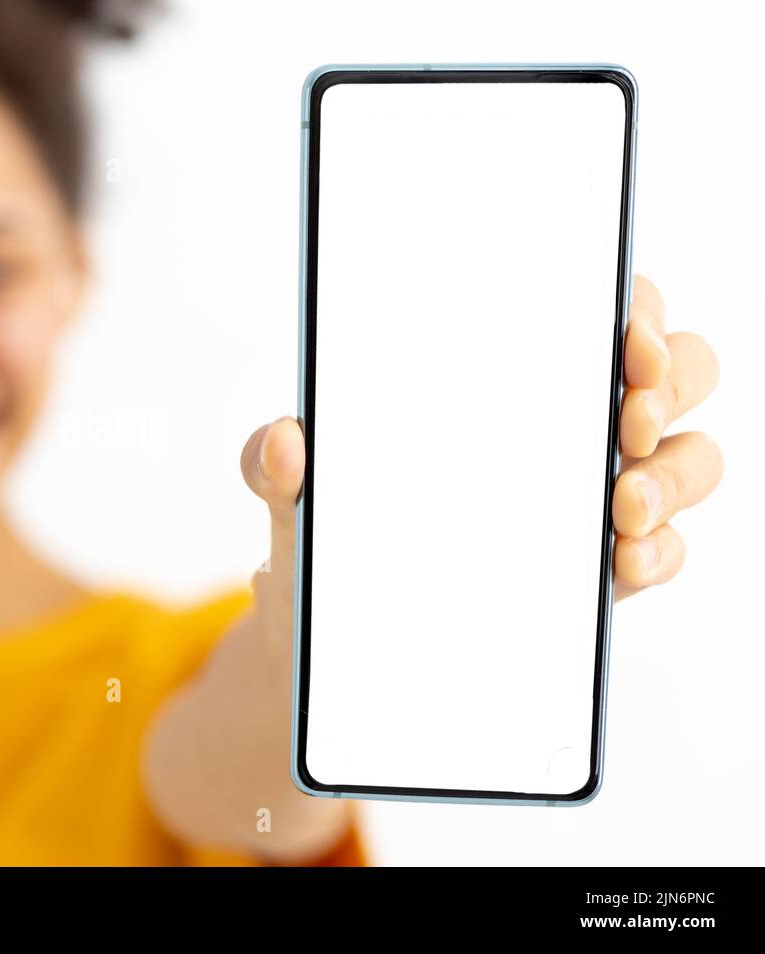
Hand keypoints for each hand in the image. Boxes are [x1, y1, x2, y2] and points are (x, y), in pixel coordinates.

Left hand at [242, 276, 722, 624]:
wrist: (333, 636)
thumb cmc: (327, 536)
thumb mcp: (294, 497)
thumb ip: (274, 466)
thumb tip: (282, 443)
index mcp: (500, 380)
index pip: (597, 310)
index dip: (633, 306)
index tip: (623, 333)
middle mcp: (564, 427)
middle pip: (675, 371)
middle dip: (670, 383)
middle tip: (628, 419)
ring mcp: (591, 497)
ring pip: (690, 459)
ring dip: (674, 475)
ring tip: (620, 507)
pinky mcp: (599, 572)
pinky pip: (668, 550)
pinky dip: (661, 553)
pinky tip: (622, 563)